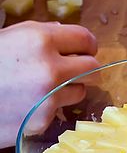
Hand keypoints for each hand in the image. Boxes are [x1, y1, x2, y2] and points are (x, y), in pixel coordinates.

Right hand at [0, 21, 98, 147]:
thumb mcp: (8, 38)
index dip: (87, 45)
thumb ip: (39, 36)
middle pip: (93, 67)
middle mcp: (50, 67)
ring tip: (46, 87)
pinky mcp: (44, 119)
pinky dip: (50, 107)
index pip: (86, 39)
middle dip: (85, 68)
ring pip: (81, 91)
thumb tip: (63, 34)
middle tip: (75, 70)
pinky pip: (60, 110)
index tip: (84, 51)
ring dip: (70, 88)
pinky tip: (30, 103)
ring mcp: (50, 96)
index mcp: (40, 39)